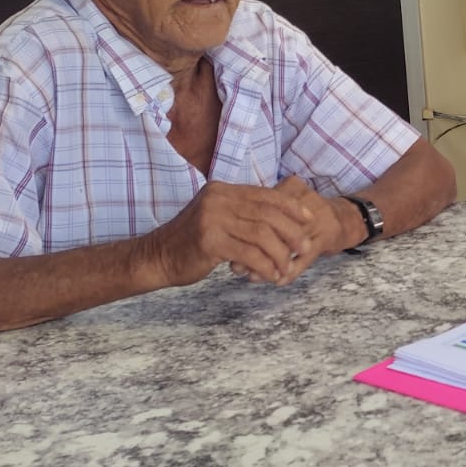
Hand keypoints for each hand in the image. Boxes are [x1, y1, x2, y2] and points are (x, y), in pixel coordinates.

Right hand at [144, 177, 336, 288]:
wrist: (157, 257)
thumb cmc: (191, 241)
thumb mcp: (216, 217)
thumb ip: (241, 212)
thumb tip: (277, 215)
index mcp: (223, 191)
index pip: (266, 195)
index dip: (291, 206)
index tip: (308, 218)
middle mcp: (218, 200)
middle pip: (268, 214)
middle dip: (291, 231)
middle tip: (304, 246)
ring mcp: (213, 219)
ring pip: (261, 235)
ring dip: (279, 254)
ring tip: (287, 267)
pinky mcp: (210, 241)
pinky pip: (249, 254)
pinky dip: (264, 266)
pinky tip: (270, 275)